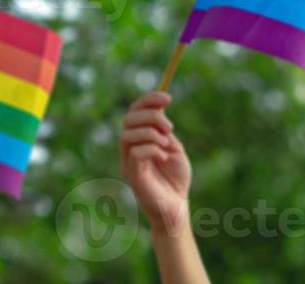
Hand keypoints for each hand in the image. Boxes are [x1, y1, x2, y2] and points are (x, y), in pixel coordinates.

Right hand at [120, 92, 191, 233]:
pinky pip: (135, 153)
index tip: (168, 97)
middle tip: (170, 126)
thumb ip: (164, 131)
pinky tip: (164, 158)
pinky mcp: (132, 175)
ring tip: (166, 143)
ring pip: (127, 134)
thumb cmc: (175, 180)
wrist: (177, 208)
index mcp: (138, 138)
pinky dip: (152, 149)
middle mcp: (129, 148)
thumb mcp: (174, 149)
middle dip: (151, 116)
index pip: (135, 111)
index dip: (148, 100)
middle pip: (129, 119)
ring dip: (150, 133)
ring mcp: (128, 161)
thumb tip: (160, 110)